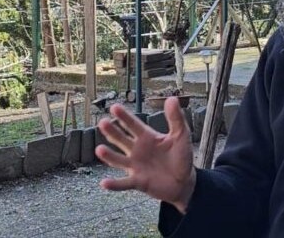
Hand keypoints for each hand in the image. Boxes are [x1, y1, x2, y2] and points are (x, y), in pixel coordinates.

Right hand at [96, 96, 196, 213]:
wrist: (184, 182)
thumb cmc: (181, 157)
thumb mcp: (181, 135)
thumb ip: (176, 118)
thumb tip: (172, 98)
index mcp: (147, 137)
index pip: (133, 124)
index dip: (124, 116)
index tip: (114, 107)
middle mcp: (137, 150)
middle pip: (121, 139)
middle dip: (112, 131)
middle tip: (103, 122)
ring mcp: (136, 166)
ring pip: (119, 160)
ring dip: (109, 155)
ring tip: (99, 150)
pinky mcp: (138, 182)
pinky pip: (124, 183)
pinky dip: (114, 184)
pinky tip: (104, 183)